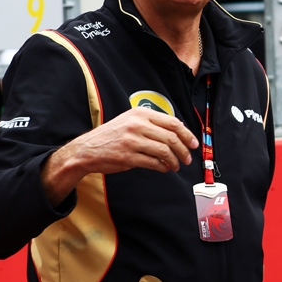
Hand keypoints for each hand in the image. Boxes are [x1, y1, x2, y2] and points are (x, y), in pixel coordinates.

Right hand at [42, 107, 199, 205]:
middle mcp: (137, 125)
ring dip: (174, 160)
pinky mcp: (128, 156)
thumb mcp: (131, 121)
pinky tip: (164, 168)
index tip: (194, 144)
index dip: (187, 134)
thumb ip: (152, 124)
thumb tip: (179, 133)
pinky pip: (153, 162)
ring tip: (176, 165)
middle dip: (183, 150)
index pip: (172, 123)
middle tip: (187, 158)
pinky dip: (162, 167)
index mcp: (140, 114)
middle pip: (171, 137)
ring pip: (164, 151)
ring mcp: (132, 140)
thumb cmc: (112, 136)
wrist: (87, 149)